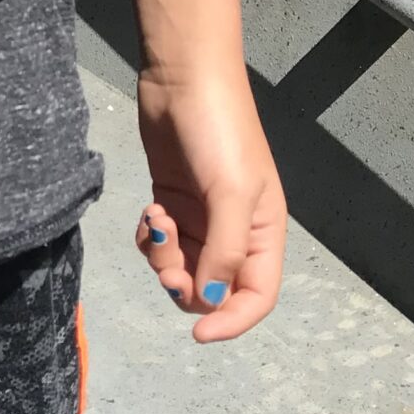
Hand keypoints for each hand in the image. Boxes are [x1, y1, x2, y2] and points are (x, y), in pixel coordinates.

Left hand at [133, 66, 285, 342]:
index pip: (257, 297)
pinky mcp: (172, 204)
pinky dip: (151, 240)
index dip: (233, 320)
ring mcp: (201, 219)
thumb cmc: (219, 132)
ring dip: (164, 259)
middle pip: (213, 290)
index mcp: (264, 232)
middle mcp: (235, 232)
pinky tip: (150, 212)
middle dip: (186, 284)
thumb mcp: (231, 192)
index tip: (200, 333)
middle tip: (166, 259)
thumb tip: (213, 302)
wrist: (183, 80)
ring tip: (158, 222)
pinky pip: (160, 246)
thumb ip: (225, 252)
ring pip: (182, 270)